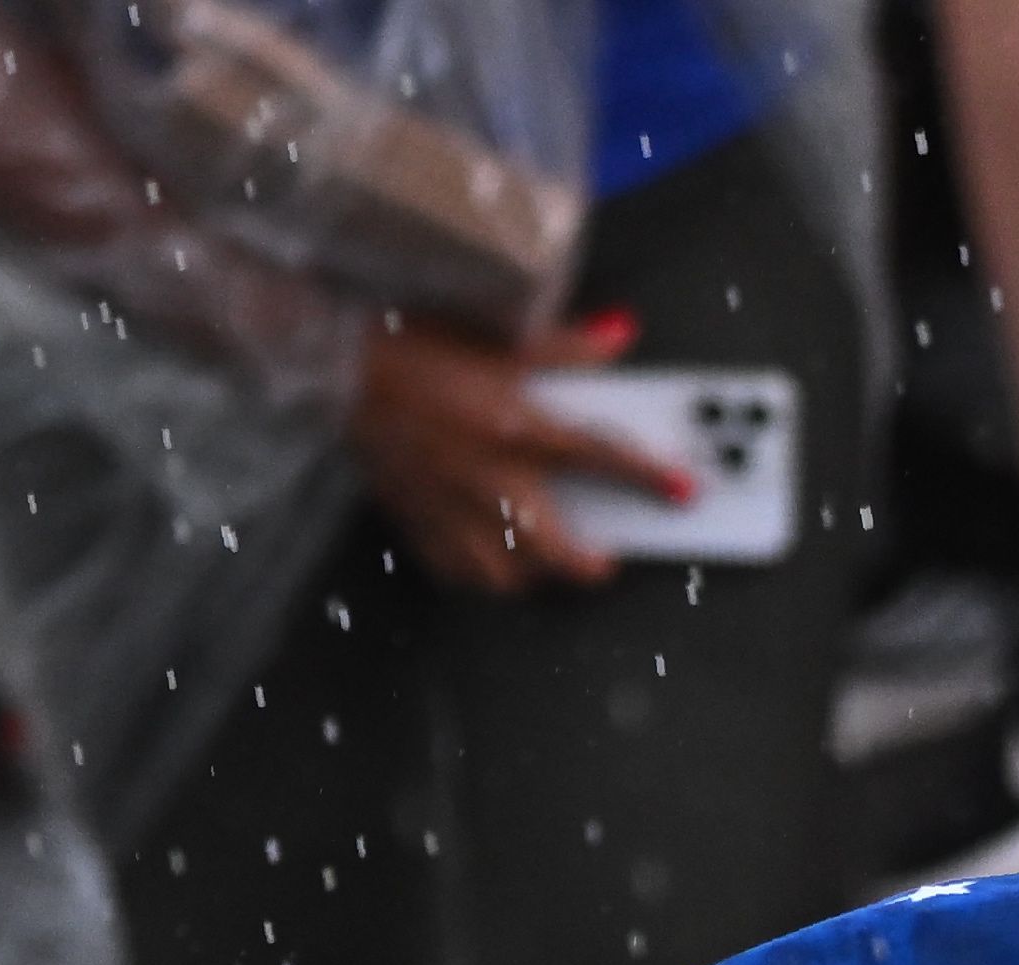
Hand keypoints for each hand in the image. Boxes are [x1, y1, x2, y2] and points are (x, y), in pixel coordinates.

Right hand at [345, 311, 694, 596]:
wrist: (336, 363)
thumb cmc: (412, 344)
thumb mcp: (498, 335)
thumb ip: (566, 345)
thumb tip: (620, 335)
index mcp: (512, 425)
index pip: (597, 456)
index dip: (647, 476)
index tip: (682, 492)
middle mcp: (485, 476)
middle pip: (554, 547)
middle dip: (588, 563)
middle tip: (604, 560)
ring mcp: (448, 507)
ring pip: (505, 573)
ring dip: (533, 573)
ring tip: (544, 559)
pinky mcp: (414, 521)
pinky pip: (456, 572)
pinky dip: (480, 572)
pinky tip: (488, 557)